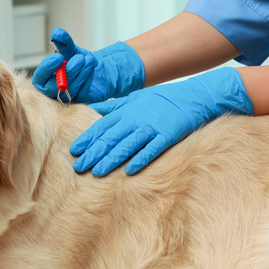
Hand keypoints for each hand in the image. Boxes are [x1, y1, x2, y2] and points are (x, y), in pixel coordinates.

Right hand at [31, 28, 144, 102]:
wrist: (101, 70)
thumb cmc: (81, 61)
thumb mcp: (72, 49)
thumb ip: (63, 42)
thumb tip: (56, 33)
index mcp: (46, 78)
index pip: (40, 78)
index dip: (47, 68)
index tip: (58, 57)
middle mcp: (54, 90)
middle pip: (53, 87)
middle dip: (67, 71)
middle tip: (79, 58)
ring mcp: (67, 98)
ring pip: (69, 89)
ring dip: (79, 73)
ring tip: (88, 60)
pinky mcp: (80, 101)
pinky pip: (82, 93)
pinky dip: (85, 78)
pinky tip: (90, 67)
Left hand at [71, 67, 253, 175]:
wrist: (193, 96)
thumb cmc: (161, 99)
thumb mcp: (134, 97)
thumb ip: (113, 106)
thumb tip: (93, 109)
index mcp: (126, 111)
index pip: (102, 127)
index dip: (88, 139)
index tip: (74, 151)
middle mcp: (135, 120)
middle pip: (110, 138)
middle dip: (93, 153)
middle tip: (79, 167)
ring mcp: (151, 128)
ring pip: (126, 146)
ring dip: (111, 160)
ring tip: (97, 172)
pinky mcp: (167, 136)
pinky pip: (151, 150)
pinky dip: (140, 159)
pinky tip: (129, 171)